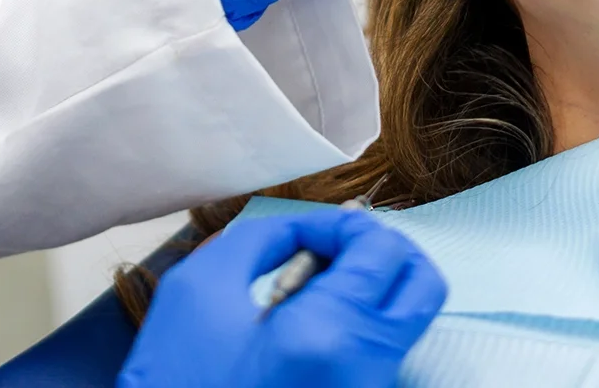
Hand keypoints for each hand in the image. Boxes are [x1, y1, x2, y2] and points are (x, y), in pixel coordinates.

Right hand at [117, 211, 447, 387]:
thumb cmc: (176, 378)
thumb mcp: (200, 287)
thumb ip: (262, 238)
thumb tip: (306, 231)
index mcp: (331, 333)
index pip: (383, 249)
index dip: (344, 224)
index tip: (302, 235)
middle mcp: (367, 370)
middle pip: (423, 284)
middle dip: (381, 251)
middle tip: (331, 250)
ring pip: (401, 318)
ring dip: (365, 287)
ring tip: (300, 294)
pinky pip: (377, 350)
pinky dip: (352, 323)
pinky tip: (297, 327)